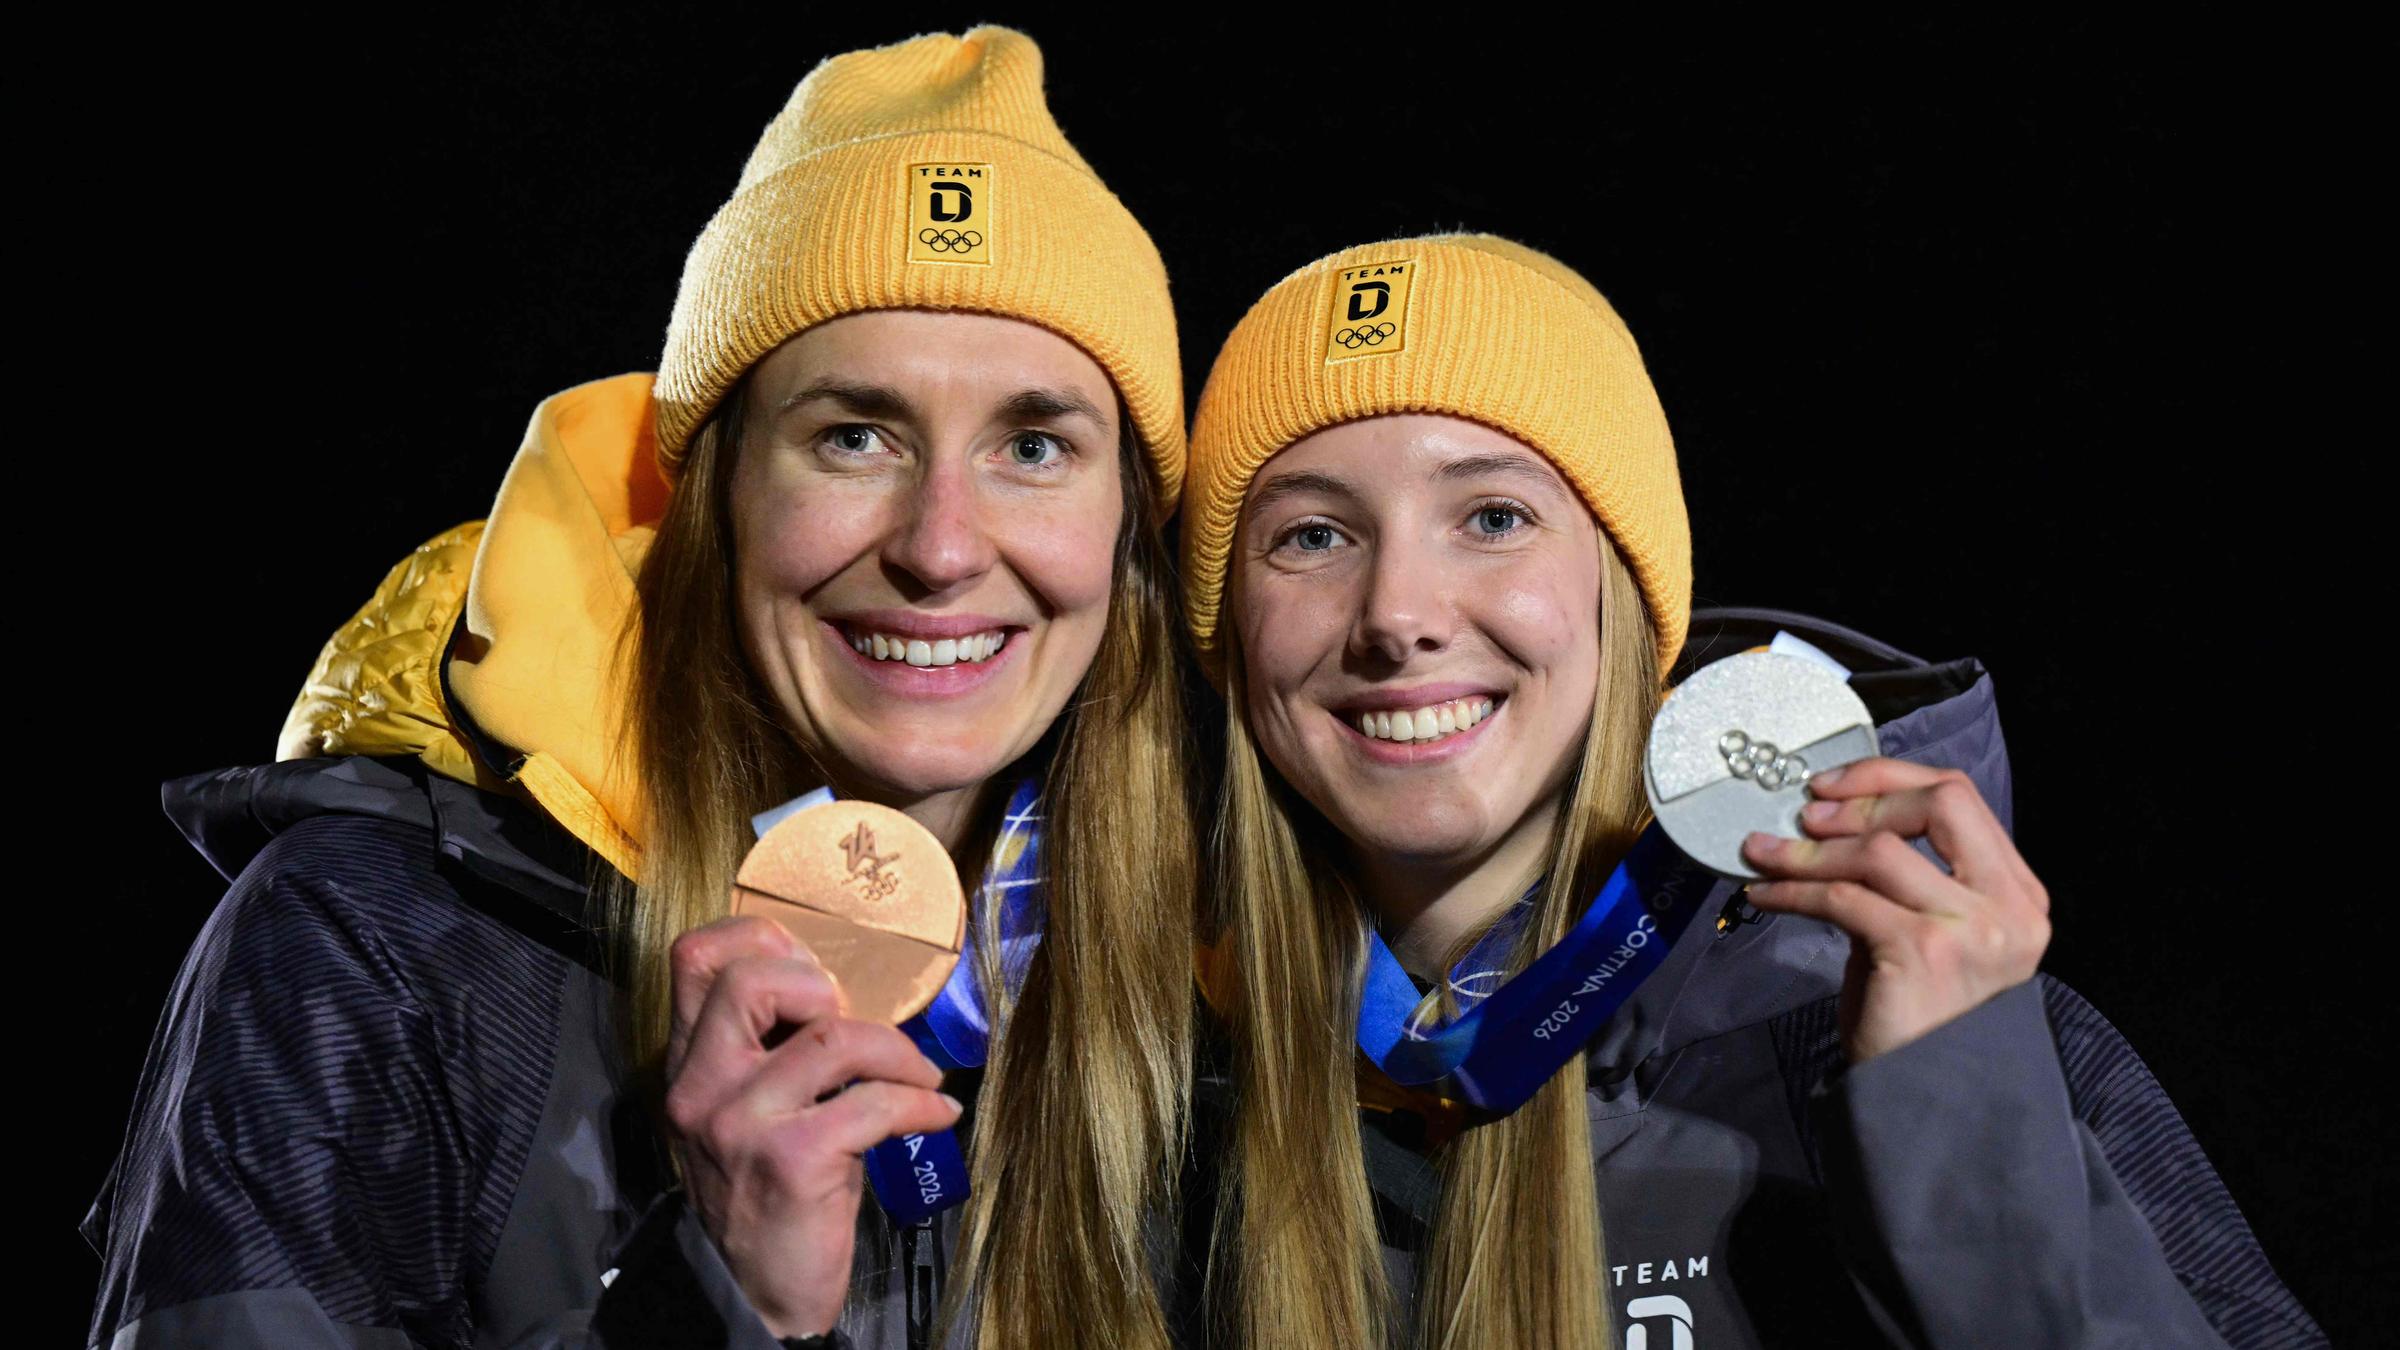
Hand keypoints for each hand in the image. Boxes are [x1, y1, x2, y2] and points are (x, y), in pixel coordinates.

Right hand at [663, 915, 963, 1336]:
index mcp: (688, 1065)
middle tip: (860, 1026)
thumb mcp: (748, 1112)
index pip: (694, 958)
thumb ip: (767, 1049)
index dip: (760, 939)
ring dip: (897, 1050)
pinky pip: (873, 1102)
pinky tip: (936, 1114)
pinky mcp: (792, 1160)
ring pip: (833, 1035)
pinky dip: (920, 1101)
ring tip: (920, 1074)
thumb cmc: (767, 1193)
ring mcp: (743, 1122)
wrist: (756, 1295)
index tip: (816, 972)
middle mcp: (702, 1087)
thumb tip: (840, 989)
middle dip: (824, 984)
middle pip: (753, 978)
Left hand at [1739, 758, 2050, 1063]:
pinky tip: (1763, 894)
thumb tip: (1830, 822)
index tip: (1831, 785)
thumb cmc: (1918, 1016)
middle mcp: (2008, 907)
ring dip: (1808, 850)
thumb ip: (1906, 880)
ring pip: (1879, 851)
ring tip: (1762, 854)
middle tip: (1802, 815)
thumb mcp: (1929, 933)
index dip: (1888, 780)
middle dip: (1861, 800)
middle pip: (1938, 805)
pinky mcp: (1924, 954)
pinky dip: (1793, 890)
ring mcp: (1972, 930)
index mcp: (2017, 893)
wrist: (1925, 1100)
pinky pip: (1843, 898)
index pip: (1959, 798)